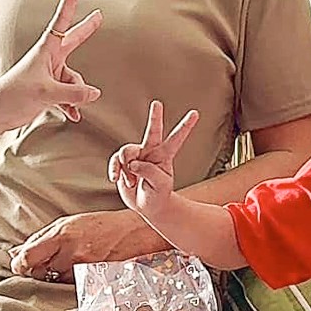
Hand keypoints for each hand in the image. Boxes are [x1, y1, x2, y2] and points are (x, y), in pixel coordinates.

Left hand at [0, 0, 101, 128]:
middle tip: (99, 15)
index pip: (62, 19)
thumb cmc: (15, 95)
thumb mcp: (47, 93)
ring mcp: (49, 74)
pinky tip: (72, 116)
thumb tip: (94, 93)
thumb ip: (74, 93)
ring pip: (74, 79)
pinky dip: (71, 105)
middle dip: (86, 30)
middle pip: (73, 41)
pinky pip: (68, 95)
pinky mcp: (47, 89)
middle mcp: (49, 58)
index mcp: (46, 49)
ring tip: (71, 108)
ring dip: (75, 94)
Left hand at [8, 210, 167, 282]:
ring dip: (56, 276)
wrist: (134, 233)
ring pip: (54, 283)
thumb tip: (15, 254)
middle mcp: (71, 254)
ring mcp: (83, 270)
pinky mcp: (93, 282)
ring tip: (72, 262)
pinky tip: (81, 270)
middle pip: (38, 274)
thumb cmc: (100, 225)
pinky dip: (70, 283)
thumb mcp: (68, 223)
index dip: (19, 265)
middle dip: (39, 270)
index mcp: (61, 235)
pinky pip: (70, 288)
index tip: (20, 266)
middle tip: (50, 262)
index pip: (26, 259)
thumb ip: (40, 239)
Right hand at [108, 100, 198, 219]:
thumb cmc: (158, 196)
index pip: (176, 139)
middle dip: (155, 117)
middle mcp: (151, 152)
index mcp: (164, 156)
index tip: (195, 113)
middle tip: (157, 103)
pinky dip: (114, 170)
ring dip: (126, 169)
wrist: (147, 206)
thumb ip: (148, 171)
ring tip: (131, 182)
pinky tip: (115, 178)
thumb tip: (132, 162)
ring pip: (127, 152)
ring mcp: (137, 156)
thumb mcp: (159, 186)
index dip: (185, 126)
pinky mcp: (124, 162)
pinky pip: (115, 160)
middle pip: (152, 131)